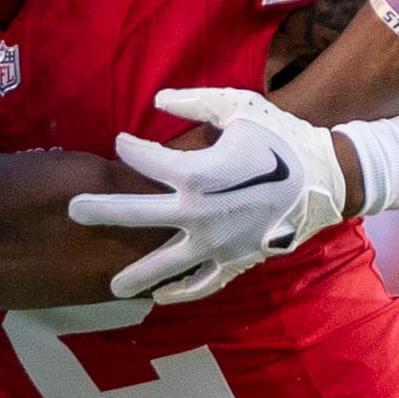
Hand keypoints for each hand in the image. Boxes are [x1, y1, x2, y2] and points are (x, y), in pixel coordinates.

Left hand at [66, 86, 349, 302]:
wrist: (325, 178)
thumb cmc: (281, 137)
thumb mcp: (238, 108)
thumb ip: (194, 103)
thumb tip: (158, 100)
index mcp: (198, 172)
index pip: (147, 162)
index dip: (129, 149)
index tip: (120, 143)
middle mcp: (199, 212)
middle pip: (136, 216)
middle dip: (101, 212)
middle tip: (73, 211)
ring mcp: (215, 243)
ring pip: (165, 265)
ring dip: (136, 276)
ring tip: (112, 287)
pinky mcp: (235, 261)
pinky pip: (203, 283)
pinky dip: (181, 293)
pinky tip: (160, 297)